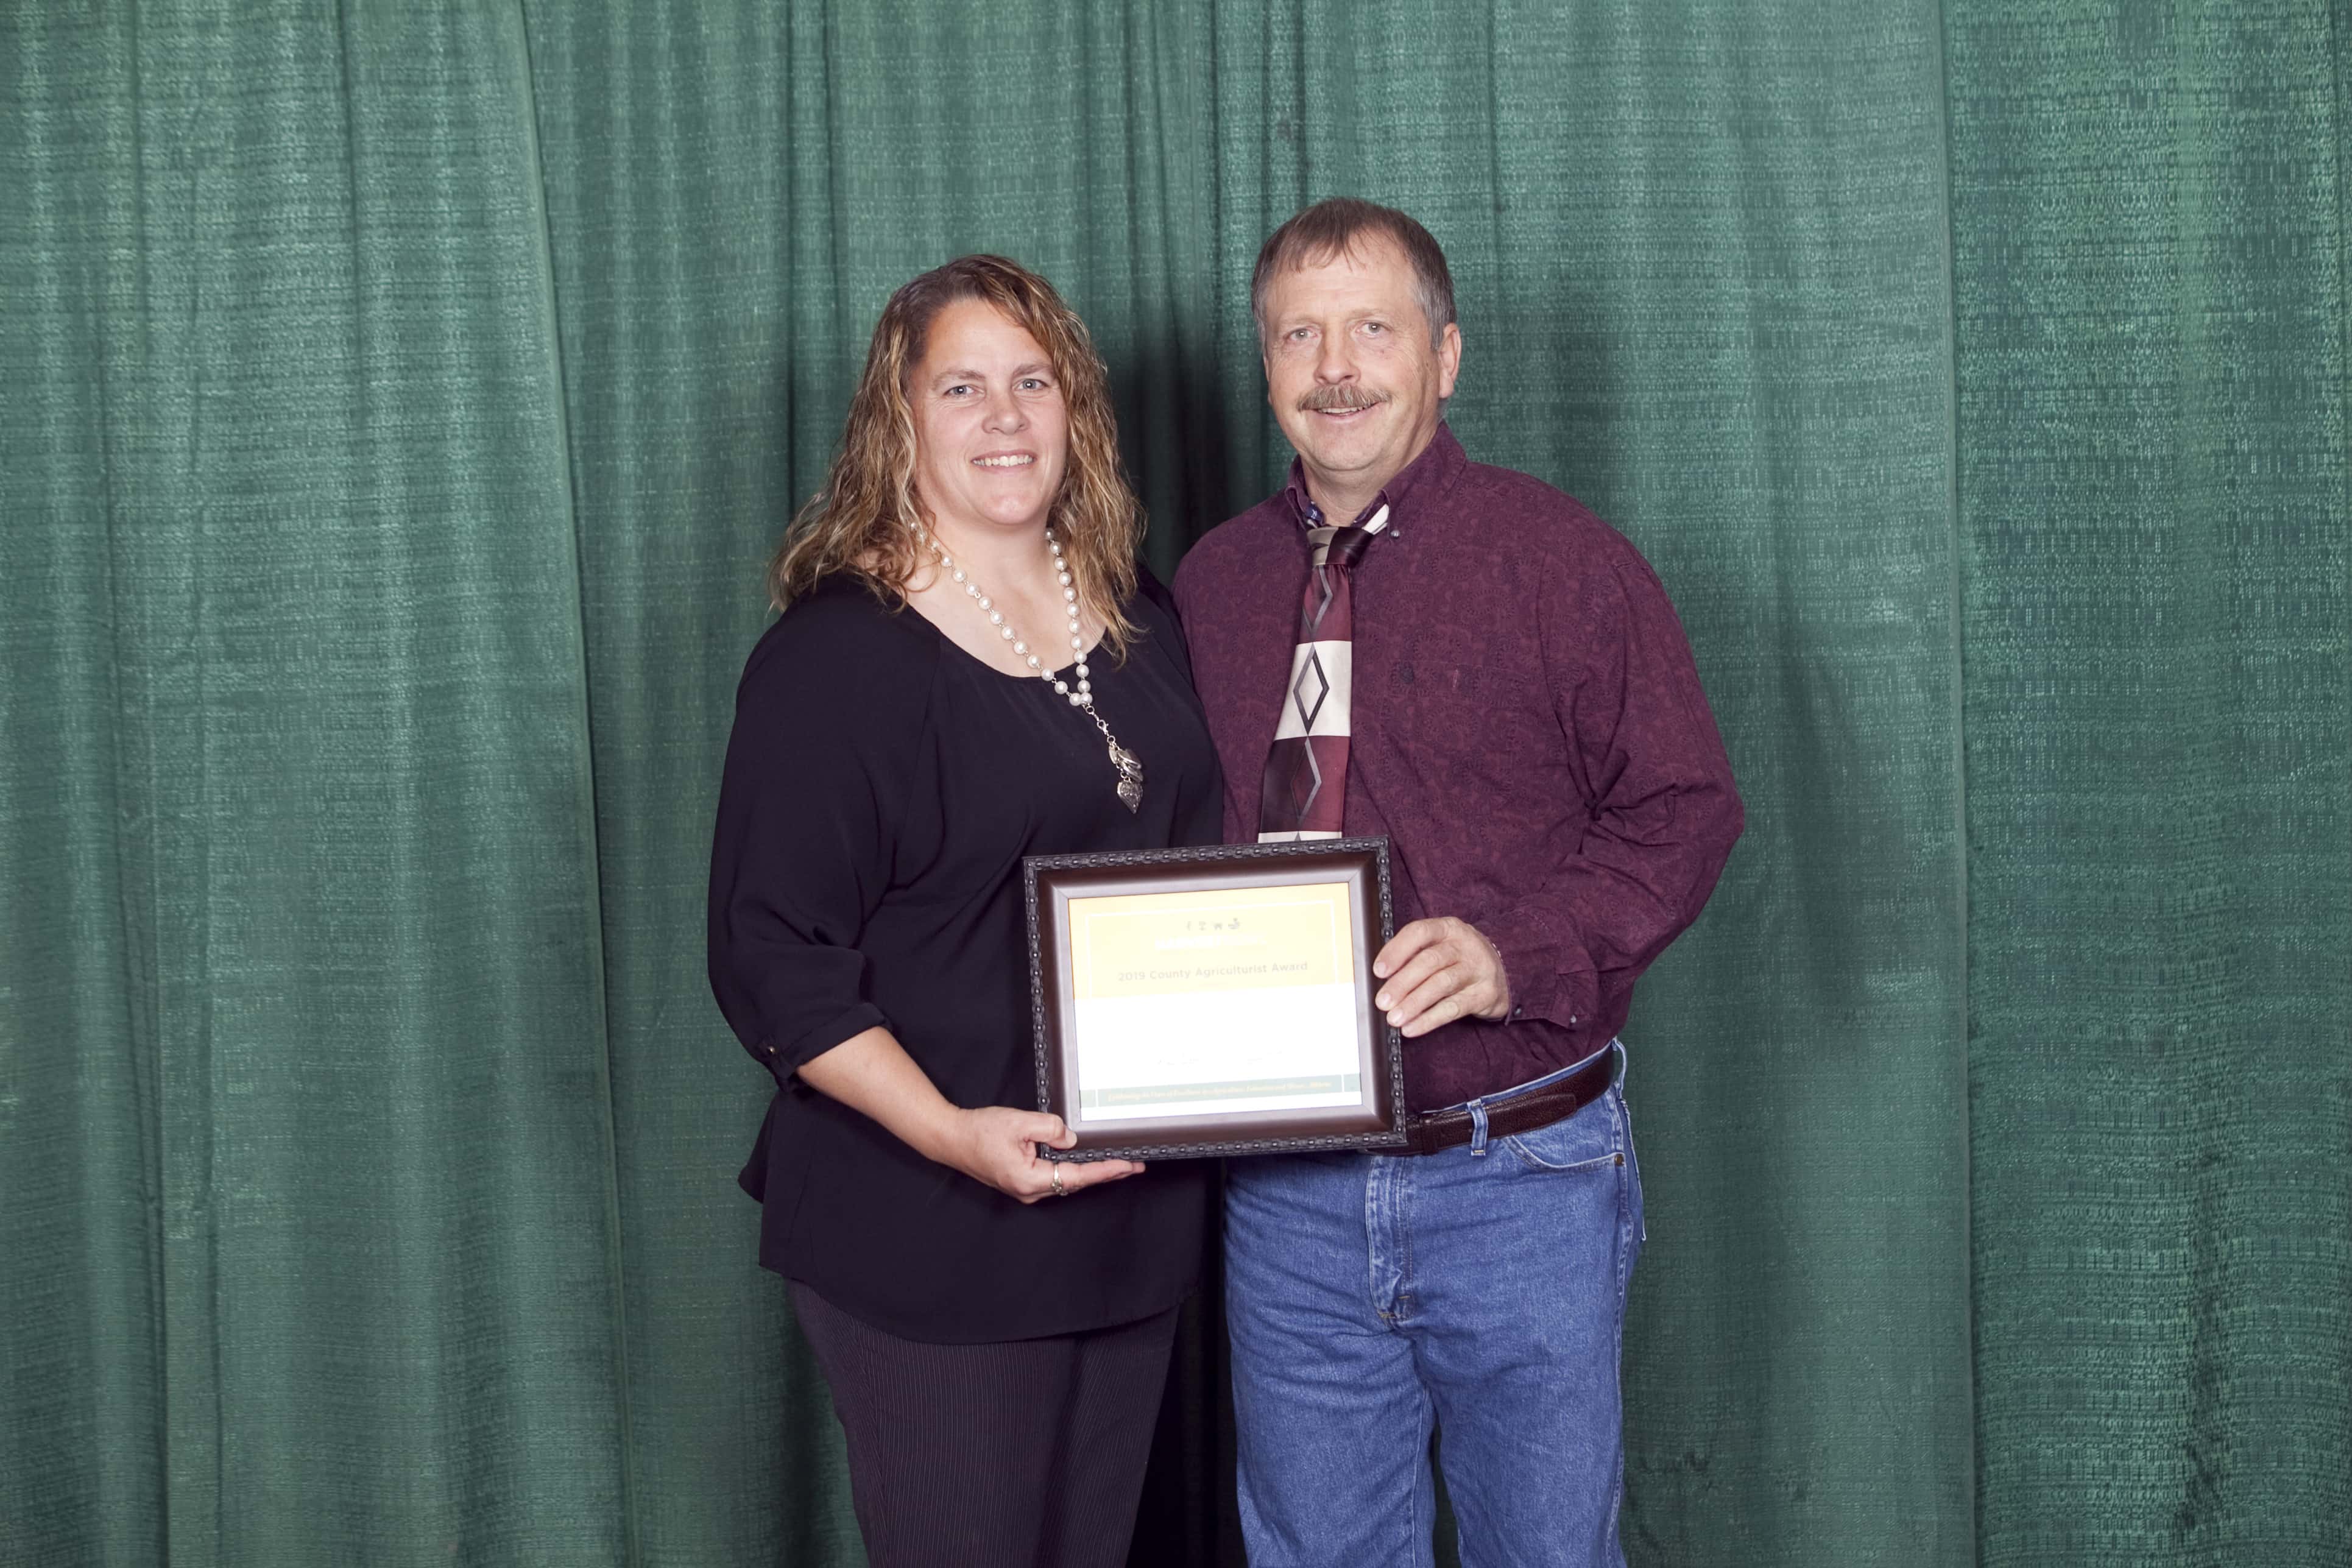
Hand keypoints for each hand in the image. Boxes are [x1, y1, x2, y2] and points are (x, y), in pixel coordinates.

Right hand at [932, 1106, 1144, 1203]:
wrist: (950, 1138)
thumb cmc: (979, 1131)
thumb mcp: (1019, 1122)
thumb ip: (1050, 1128)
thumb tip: (1070, 1138)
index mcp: (1030, 1179)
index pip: (1077, 1176)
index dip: (1106, 1170)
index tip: (1128, 1166)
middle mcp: (1029, 1191)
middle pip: (1075, 1183)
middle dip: (1105, 1173)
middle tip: (1134, 1165)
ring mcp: (1024, 1189)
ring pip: (1064, 1180)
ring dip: (1089, 1172)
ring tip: (1116, 1163)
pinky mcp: (1021, 1182)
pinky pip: (1052, 1176)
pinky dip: (1072, 1169)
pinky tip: (1084, 1161)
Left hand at [1372, 917, 1510, 1037]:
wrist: (1505, 972)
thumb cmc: (1460, 959)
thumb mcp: (1442, 946)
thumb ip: (1415, 956)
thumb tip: (1383, 979)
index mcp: (1448, 928)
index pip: (1419, 932)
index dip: (1396, 951)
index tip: (1379, 970)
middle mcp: (1464, 945)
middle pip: (1429, 961)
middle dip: (1402, 983)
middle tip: (1382, 1001)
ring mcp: (1477, 969)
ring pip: (1441, 985)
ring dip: (1414, 1003)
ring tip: (1395, 1018)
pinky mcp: (1484, 994)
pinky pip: (1453, 1008)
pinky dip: (1429, 1019)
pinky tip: (1413, 1027)